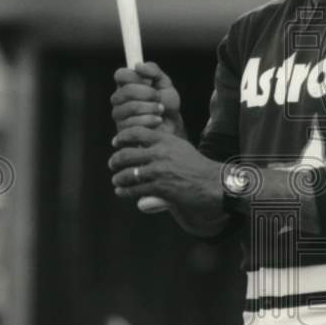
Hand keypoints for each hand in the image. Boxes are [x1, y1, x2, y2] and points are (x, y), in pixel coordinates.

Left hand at [108, 127, 228, 232]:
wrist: (213, 183)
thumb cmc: (197, 165)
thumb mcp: (180, 147)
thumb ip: (162, 143)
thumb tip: (141, 145)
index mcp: (166, 140)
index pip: (137, 132)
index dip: (122, 137)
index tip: (115, 142)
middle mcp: (161, 153)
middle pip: (127, 154)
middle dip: (115, 160)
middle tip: (112, 164)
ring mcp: (160, 171)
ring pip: (128, 174)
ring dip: (118, 178)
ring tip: (116, 180)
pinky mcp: (160, 188)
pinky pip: (135, 189)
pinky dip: (125, 191)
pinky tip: (122, 191)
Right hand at [111, 62, 184, 136]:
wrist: (173, 125)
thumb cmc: (166, 103)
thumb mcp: (164, 83)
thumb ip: (153, 71)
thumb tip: (137, 65)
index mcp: (126, 84)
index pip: (120, 74)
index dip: (136, 77)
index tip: (150, 81)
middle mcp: (119, 99)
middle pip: (126, 91)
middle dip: (148, 94)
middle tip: (159, 98)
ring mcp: (119, 115)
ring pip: (130, 107)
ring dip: (151, 108)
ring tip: (160, 110)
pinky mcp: (122, 131)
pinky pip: (132, 123)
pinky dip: (149, 121)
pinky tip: (157, 121)